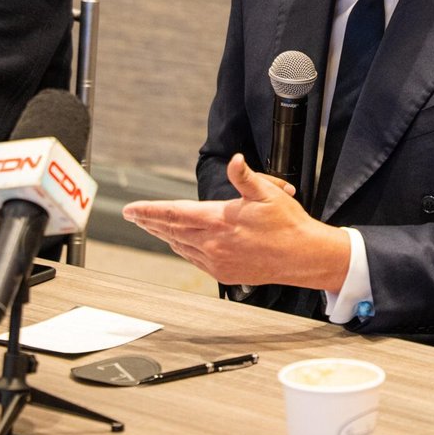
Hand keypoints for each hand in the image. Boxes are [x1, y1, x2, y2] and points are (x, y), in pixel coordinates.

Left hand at [122, 155, 349, 290]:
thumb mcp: (269, 193)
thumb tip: (234, 160)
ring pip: (181, 245)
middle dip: (150, 221)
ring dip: (164, 234)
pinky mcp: (224, 273)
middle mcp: (214, 243)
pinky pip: (194, 259)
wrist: (303, 256)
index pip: (174, 213)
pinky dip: (182, 248)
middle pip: (171, 230)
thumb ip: (245, 177)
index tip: (130, 209)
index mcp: (220, 220)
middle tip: (133, 215)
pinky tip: (178, 243)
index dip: (149, 210)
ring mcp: (217, 261)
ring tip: (151, 226)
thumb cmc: (288, 224)